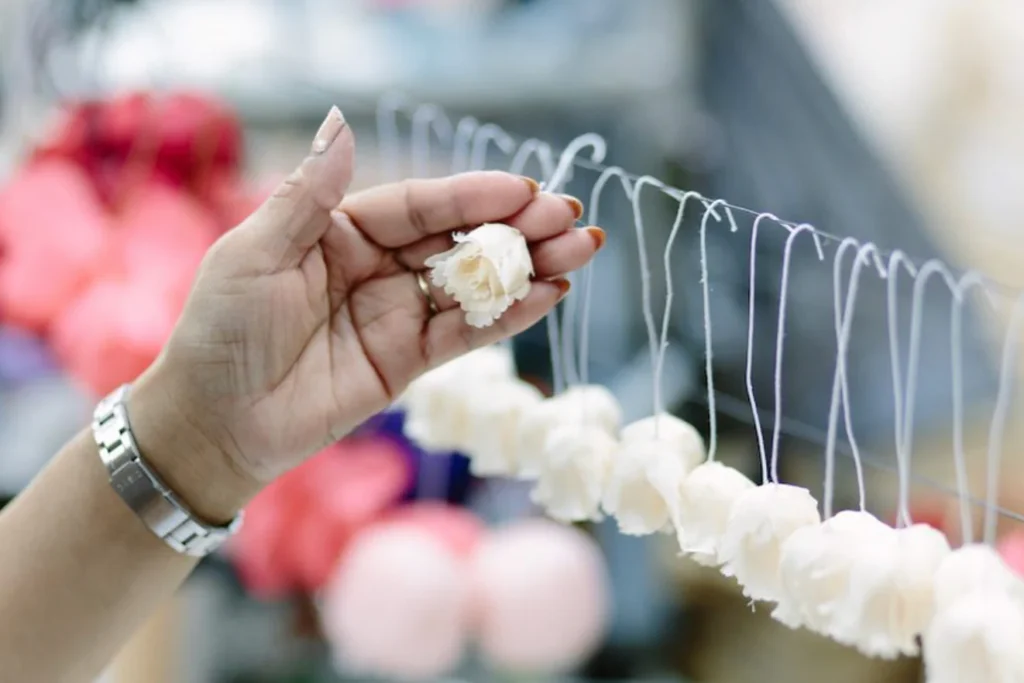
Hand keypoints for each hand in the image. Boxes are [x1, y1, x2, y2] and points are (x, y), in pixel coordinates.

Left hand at [128, 107, 604, 519]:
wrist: (214, 423)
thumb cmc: (221, 330)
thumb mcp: (255, 254)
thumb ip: (307, 198)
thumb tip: (340, 126)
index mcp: (339, 229)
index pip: (419, 205)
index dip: (472, 195)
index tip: (524, 189)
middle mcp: (376, 266)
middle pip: (459, 238)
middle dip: (517, 226)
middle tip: (572, 217)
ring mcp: (397, 314)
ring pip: (474, 283)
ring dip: (528, 266)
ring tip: (582, 250)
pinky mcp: (409, 362)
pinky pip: (467, 333)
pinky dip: (510, 314)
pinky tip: (550, 294)